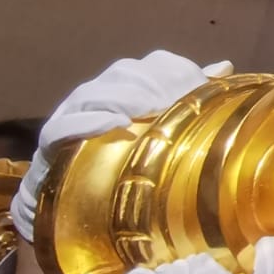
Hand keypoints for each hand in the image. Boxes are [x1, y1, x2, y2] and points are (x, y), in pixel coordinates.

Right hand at [12, 51, 231, 243]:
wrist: (72, 209)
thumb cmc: (126, 165)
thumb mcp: (162, 133)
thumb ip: (189, 99)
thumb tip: (223, 66)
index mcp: (127, 89)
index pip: (152, 64)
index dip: (176, 70)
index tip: (199, 84)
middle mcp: (98, 95)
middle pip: (124, 74)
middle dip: (153, 83)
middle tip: (176, 99)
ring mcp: (70, 116)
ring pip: (92, 92)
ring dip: (124, 97)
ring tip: (149, 109)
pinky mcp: (50, 144)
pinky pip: (61, 126)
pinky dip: (86, 122)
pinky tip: (114, 123)